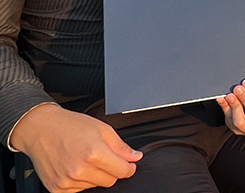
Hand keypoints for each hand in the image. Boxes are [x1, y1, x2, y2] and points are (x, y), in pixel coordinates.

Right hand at [9, 104, 141, 192]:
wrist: (41, 129)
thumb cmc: (70, 126)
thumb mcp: (102, 129)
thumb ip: (121, 146)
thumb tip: (135, 157)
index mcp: (94, 153)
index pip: (122, 171)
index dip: (129, 167)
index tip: (128, 164)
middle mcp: (80, 170)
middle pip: (110, 180)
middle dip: (112, 170)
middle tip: (103, 156)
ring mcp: (67, 181)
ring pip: (95, 186)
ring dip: (95, 175)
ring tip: (85, 158)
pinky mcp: (57, 188)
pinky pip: (79, 190)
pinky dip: (81, 180)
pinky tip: (75, 166)